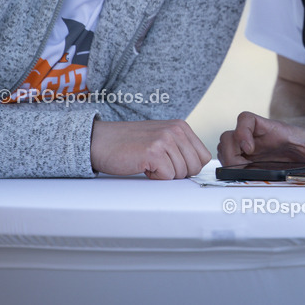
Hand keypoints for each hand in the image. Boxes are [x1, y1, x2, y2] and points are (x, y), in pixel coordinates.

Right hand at [90, 119, 210, 179]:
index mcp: (180, 126)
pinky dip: (154, 177)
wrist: (101, 141)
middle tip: (158, 165)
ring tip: (148, 163)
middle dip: (177, 173)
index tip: (172, 164)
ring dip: (164, 174)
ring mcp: (165, 140)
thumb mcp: (161, 138)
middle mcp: (175, 130)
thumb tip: (198, 168)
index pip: (204, 156)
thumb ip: (181, 148)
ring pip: (181, 173)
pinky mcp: (153, 152)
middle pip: (195, 167)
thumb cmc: (129, 143)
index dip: (189, 167)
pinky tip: (143, 166)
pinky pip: (167, 177)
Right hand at [218, 111, 304, 170]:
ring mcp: (248, 150)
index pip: (247, 119)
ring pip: (225, 148)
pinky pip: (228, 161)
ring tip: (240, 173)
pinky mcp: (246, 162)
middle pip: (228, 136)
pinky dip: (229, 169)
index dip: (242, 130)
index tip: (249, 148)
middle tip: (240, 167)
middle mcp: (255, 138)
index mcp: (269, 130)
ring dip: (227, 161)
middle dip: (230, 153)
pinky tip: (242, 178)